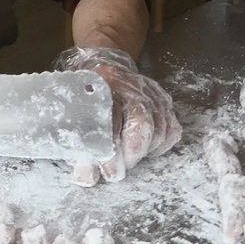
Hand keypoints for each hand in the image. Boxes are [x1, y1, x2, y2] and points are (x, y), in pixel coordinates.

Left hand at [56, 46, 181, 185]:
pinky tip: (146, 150)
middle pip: (142, 122)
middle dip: (132, 152)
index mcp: (103, 85)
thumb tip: (87, 179)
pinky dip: (162, 144)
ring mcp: (150, 92)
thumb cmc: (85, 95)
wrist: (104, 64)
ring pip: (160, 127)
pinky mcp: (164, 99)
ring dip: (145, 151)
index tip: (107, 171)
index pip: (111, 119)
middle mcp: (130, 86)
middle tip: (119, 171)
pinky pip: (172, 128)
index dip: (110, 150)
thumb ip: (79, 147)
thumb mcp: (72, 115)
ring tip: (128, 160)